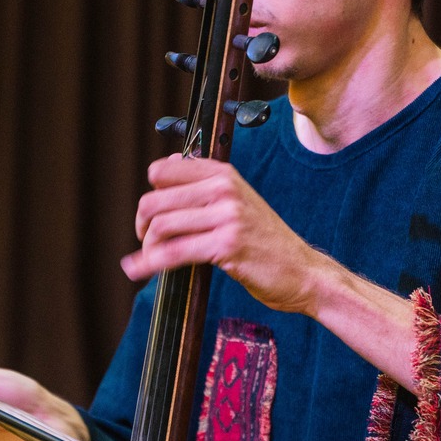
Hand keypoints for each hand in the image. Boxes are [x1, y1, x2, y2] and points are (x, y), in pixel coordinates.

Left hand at [121, 156, 327, 312]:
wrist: (301, 270)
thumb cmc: (264, 241)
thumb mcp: (237, 202)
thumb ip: (204, 189)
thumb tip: (160, 175)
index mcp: (223, 174)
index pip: (162, 170)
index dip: (151, 194)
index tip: (152, 215)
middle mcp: (224, 188)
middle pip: (155, 200)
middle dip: (142, 225)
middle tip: (148, 241)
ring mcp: (227, 215)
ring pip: (161, 225)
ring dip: (147, 247)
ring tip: (150, 259)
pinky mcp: (227, 245)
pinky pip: (174, 253)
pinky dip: (150, 263)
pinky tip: (138, 270)